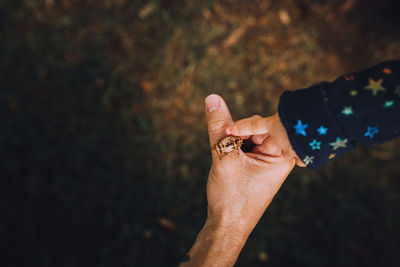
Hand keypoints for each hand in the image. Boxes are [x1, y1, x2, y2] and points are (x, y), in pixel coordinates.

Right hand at [204, 96, 295, 234]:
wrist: (227, 226)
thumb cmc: (231, 197)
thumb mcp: (224, 158)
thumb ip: (218, 128)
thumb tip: (212, 98)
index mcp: (281, 155)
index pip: (263, 125)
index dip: (241, 126)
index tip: (225, 134)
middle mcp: (277, 156)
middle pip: (255, 128)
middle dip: (236, 135)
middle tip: (226, 152)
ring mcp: (266, 161)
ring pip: (246, 137)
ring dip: (232, 143)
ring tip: (226, 161)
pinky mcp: (255, 166)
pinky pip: (243, 147)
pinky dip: (232, 149)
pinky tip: (227, 163)